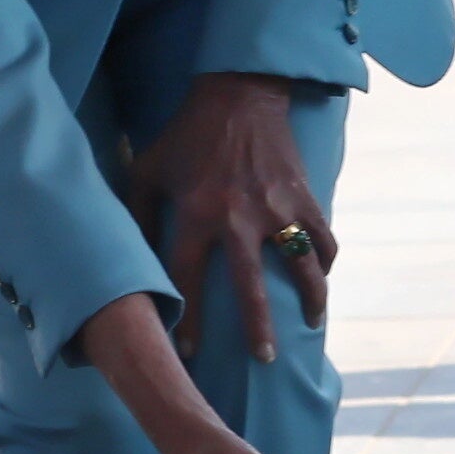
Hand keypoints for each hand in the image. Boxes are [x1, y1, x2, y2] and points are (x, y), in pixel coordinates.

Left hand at [127, 73, 330, 363]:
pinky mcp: (303, 196)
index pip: (188, 278)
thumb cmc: (185, 136)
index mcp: (197, 213)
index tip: (188, 353)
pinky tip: (322, 277)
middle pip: (251, 285)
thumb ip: (136, 216)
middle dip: (257, 326)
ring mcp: (277, 207)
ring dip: (311, 298)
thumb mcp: (147, 171)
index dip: (188, 320)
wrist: (238, 95)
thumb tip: (128, 259)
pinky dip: (326, 260)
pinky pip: (323, 238)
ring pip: (303, 266)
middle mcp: (239, 216)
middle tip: (263, 358)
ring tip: (313, 324)